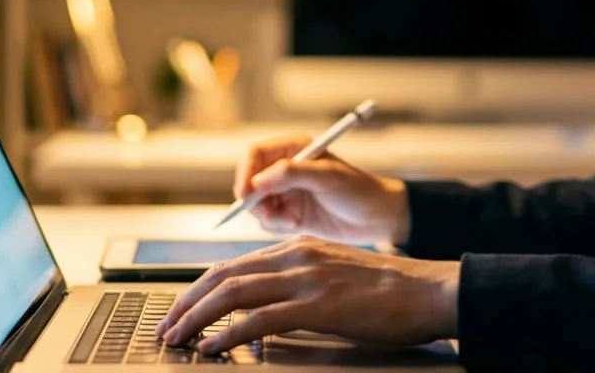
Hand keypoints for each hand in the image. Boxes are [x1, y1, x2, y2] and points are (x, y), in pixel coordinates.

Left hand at [153, 235, 459, 354]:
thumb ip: (299, 283)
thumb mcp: (334, 275)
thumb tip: (265, 309)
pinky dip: (229, 333)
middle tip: (166, 327)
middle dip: (187, 303)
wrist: (428, 291)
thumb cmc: (388, 291)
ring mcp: (306, 278)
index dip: (200, 288)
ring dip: (197, 318)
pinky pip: (260, 319)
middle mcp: (296, 255)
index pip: (234, 265)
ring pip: (234, 293)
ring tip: (177, 339)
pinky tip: (212, 347)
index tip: (181, 310)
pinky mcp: (318, 304)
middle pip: (224, 275)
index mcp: (298, 247)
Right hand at [233, 133, 409, 243]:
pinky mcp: (290, 213)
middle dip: (256, 200)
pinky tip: (299, 225)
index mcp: (293, 149)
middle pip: (250, 181)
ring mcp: (287, 192)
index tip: (245, 194)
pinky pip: (269, 221)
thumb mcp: (326, 177)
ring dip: (269, 216)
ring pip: (257, 205)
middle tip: (270, 214)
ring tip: (293, 220)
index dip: (245, 173)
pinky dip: (278, 225)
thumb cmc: (358, 190)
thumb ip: (291, 174)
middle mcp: (286, 169)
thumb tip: (258, 181)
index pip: (254, 155)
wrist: (377, 218)